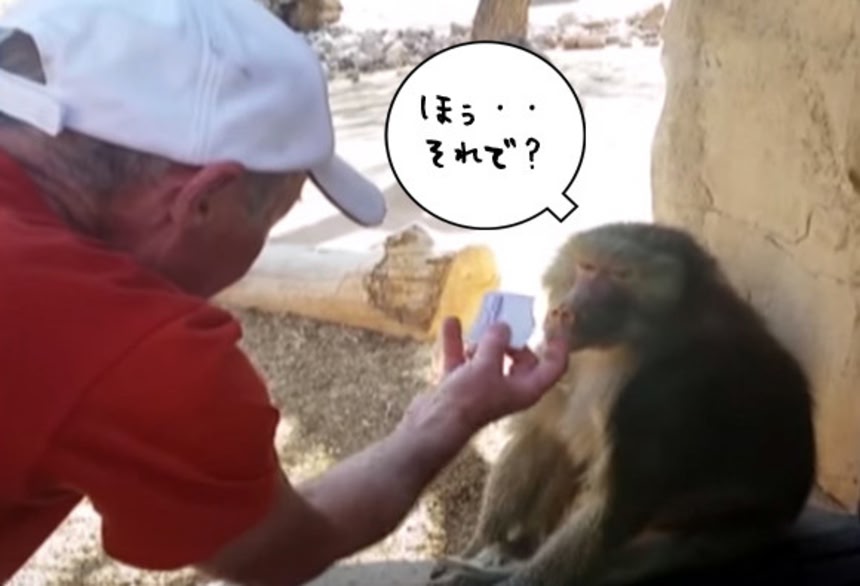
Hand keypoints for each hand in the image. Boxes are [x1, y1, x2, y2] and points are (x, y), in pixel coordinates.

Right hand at [435, 316, 568, 429]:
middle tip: (505, 325)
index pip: (553, 368)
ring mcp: (483, 388)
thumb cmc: (469, 398)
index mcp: (526, 389)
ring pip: (491, 360)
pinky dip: (458, 343)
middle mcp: (508, 389)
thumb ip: (496, 342)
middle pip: (522, 361)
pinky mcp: (460, 387)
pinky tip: (451, 323)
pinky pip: (463, 360)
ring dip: (484, 341)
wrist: (433, 424)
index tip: (556, 327)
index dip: (558, 347)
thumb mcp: (486, 365)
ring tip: (479, 323)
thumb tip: (502, 326)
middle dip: (514, 342)